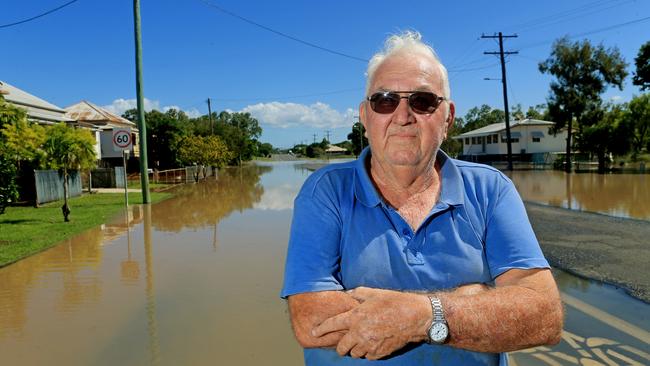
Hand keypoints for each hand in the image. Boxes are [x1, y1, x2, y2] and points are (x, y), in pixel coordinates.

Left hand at [311, 287, 429, 359]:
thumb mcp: (374, 293)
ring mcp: (369, 345)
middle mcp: (359, 333)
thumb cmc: (395, 302)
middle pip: (341, 347)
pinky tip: (372, 345)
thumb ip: (357, 293)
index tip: (314, 333)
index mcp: (355, 317)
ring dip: (354, 349)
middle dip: (340, 346)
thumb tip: (348, 294)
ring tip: (360, 341)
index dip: (321, 330)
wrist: (415, 317)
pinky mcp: (379, 353)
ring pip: (354, 353)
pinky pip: (367, 357)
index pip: (331, 325)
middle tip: (343, 342)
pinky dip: (367, 353)